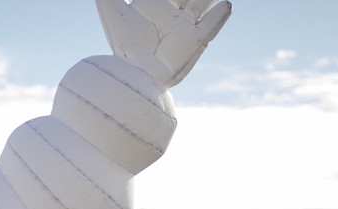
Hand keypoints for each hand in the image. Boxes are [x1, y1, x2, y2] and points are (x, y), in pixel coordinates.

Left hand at [96, 0, 232, 88]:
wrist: (135, 73)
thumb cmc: (121, 44)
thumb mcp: (112, 11)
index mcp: (153, 8)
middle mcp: (170, 18)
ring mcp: (183, 29)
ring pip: (201, 5)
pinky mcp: (193, 41)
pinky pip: (210, 26)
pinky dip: (219, 15)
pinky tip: (226, 4)